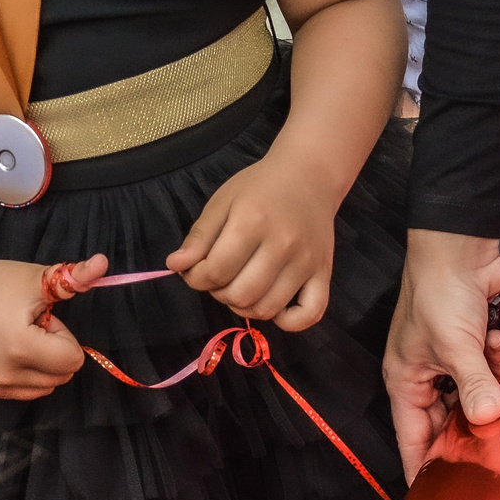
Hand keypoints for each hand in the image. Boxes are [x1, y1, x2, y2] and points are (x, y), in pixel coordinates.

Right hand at [0, 252, 100, 400]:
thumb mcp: (37, 278)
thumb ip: (75, 277)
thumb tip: (104, 263)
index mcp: (21, 347)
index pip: (72, 359)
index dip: (63, 335)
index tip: (41, 318)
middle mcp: (5, 373)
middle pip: (61, 376)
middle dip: (53, 350)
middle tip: (28, 326)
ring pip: (45, 387)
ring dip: (41, 364)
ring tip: (15, 336)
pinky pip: (24, 391)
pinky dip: (25, 373)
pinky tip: (4, 348)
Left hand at [167, 158, 334, 329]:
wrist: (309, 177)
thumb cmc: (260, 188)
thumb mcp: (222, 202)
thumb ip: (199, 236)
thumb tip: (175, 265)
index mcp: (253, 222)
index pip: (215, 271)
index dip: (196, 278)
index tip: (195, 270)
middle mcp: (283, 245)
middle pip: (240, 295)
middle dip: (219, 293)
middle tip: (220, 277)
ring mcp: (306, 262)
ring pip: (267, 309)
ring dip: (245, 307)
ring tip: (241, 287)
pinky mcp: (324, 274)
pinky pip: (309, 315)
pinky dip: (288, 321)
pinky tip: (274, 306)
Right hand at [383, 229, 499, 482]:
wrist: (460, 246)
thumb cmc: (441, 294)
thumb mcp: (456, 346)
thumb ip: (475, 386)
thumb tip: (489, 421)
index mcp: (406, 383)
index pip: (413, 439)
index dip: (425, 468)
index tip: (440, 499)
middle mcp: (427, 379)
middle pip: (452, 422)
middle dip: (475, 424)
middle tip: (499, 439)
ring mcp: (454, 363)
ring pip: (479, 397)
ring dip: (491, 383)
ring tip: (490, 359)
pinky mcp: (477, 347)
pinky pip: (493, 371)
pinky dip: (498, 358)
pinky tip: (495, 337)